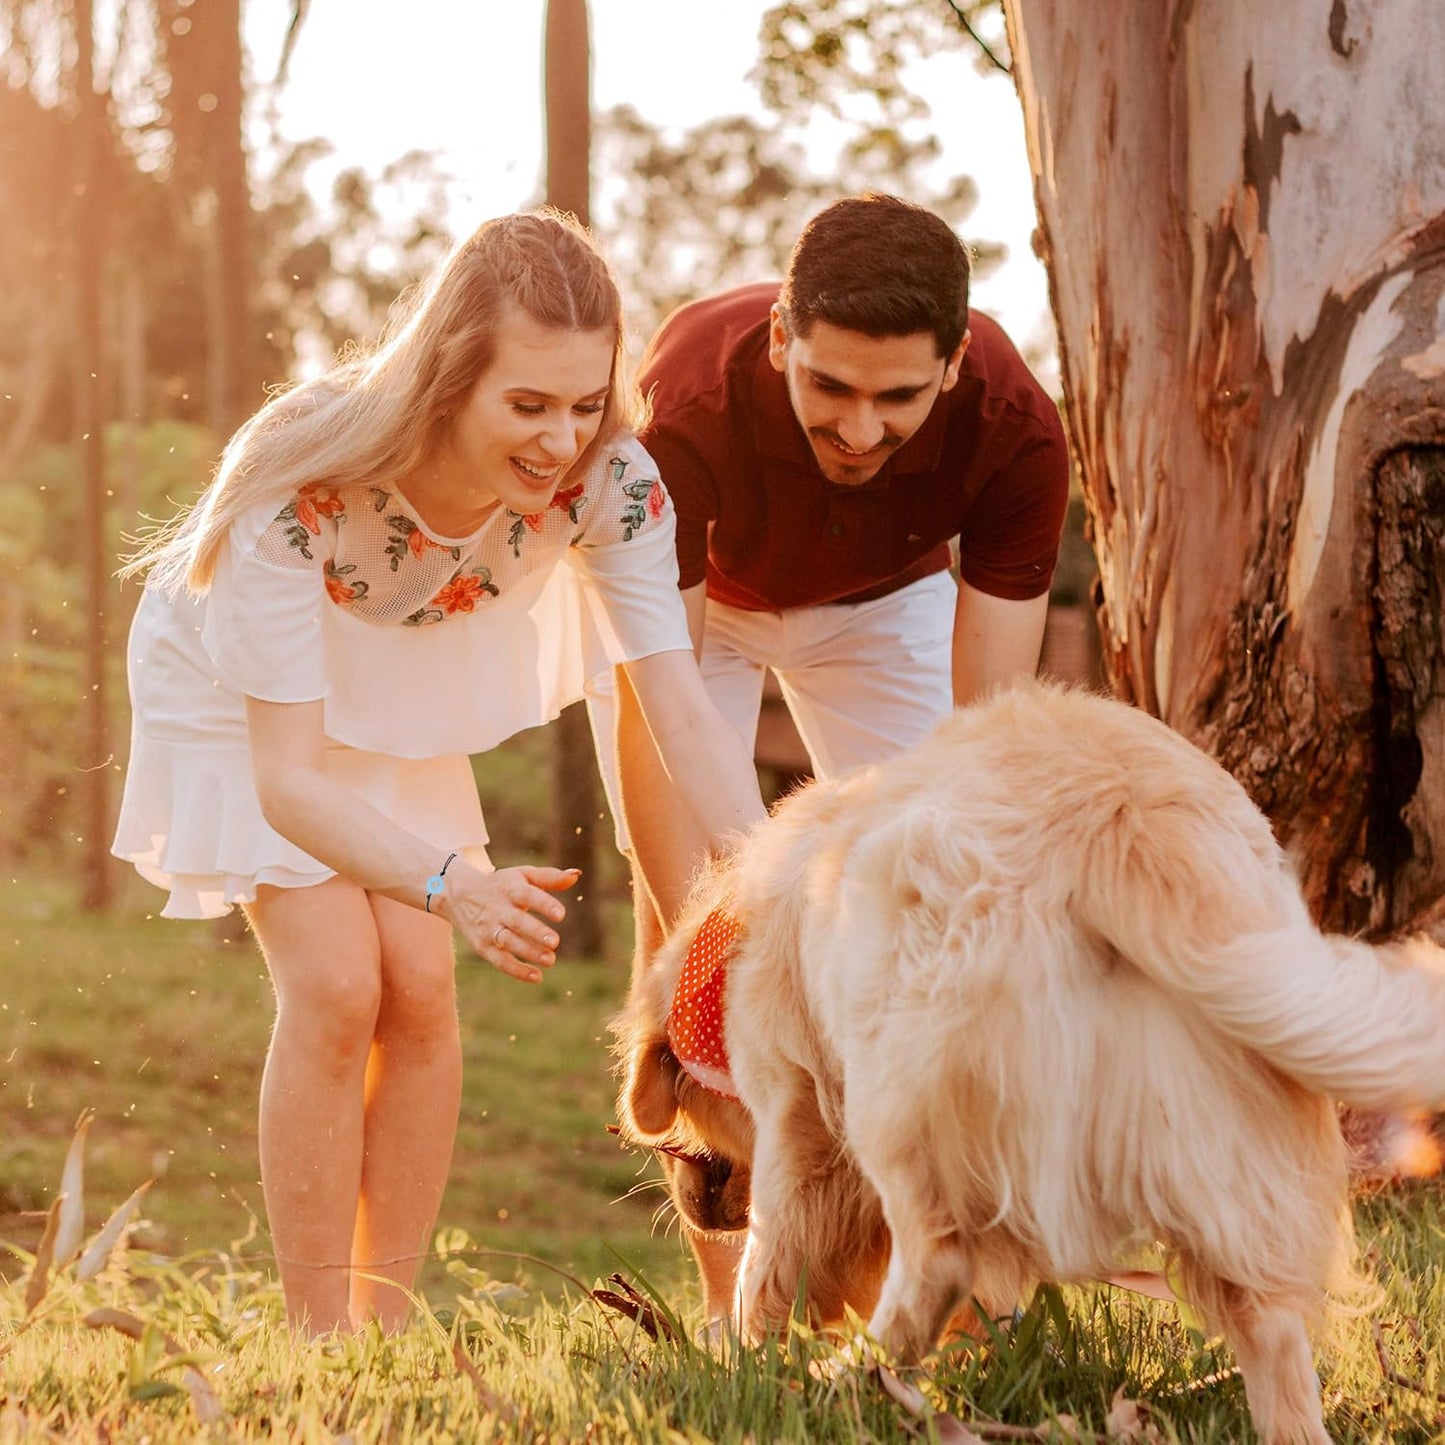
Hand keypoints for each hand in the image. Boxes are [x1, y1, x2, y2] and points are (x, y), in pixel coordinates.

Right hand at [439, 863, 581, 981]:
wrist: (459, 894)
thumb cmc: (502, 884)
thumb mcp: (523, 875)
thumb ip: (550, 877)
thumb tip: (576, 875)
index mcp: (510, 889)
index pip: (528, 895)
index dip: (544, 904)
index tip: (561, 915)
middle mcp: (498, 909)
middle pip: (517, 921)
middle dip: (535, 932)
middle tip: (555, 942)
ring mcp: (489, 929)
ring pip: (508, 942)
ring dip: (528, 952)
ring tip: (551, 960)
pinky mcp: (483, 946)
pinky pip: (499, 961)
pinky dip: (516, 970)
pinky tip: (537, 976)